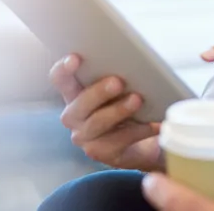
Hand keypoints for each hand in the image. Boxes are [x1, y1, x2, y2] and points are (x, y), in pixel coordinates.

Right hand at [49, 54, 163, 171]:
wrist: (143, 141)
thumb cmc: (127, 104)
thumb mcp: (121, 88)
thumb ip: (117, 76)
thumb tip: (134, 61)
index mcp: (75, 93)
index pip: (60, 79)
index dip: (64, 69)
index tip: (76, 58)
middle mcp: (74, 116)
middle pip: (79, 104)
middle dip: (98, 92)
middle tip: (118, 82)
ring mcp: (85, 138)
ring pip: (97, 123)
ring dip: (118, 110)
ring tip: (137, 100)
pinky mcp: (102, 154)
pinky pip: (119, 141)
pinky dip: (139, 130)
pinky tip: (154, 123)